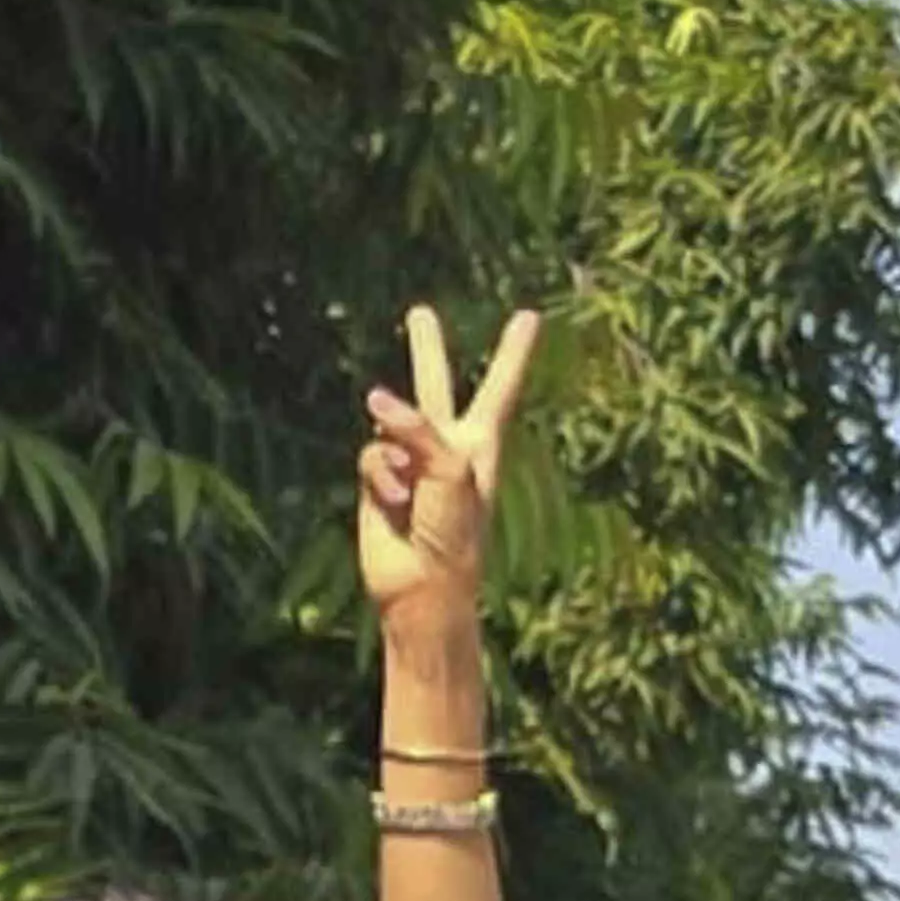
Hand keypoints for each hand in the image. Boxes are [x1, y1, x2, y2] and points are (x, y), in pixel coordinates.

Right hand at [358, 302, 541, 627]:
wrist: (423, 587)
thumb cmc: (454, 533)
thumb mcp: (449, 469)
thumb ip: (416, 427)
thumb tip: (373, 401)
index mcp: (479, 444)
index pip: (499, 388)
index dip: (513, 353)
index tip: (529, 317)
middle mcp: (443, 448)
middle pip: (434, 386)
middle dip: (425, 350)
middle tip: (419, 313)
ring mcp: (407, 463)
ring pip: (388, 424)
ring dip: (397, 450)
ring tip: (409, 494)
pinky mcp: (376, 481)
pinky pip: (370, 455)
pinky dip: (380, 476)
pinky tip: (393, 504)